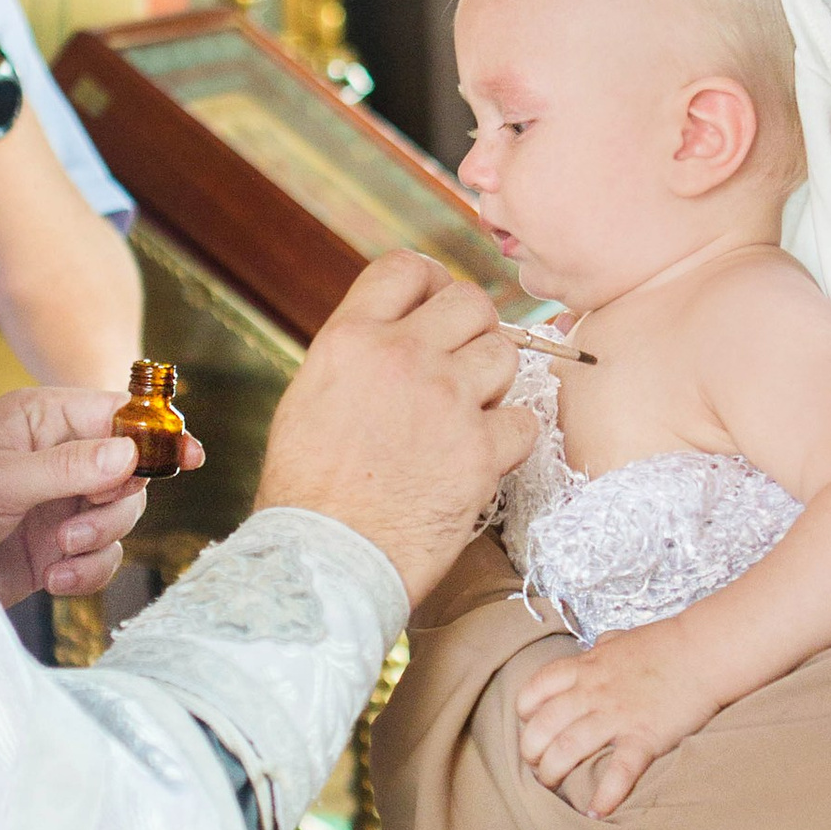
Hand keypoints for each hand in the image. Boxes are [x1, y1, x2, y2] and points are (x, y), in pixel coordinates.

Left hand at [0, 383, 168, 605]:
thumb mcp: (1, 479)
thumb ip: (69, 466)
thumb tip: (130, 452)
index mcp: (43, 420)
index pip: (117, 414)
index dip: (156, 434)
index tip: (188, 457)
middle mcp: (59, 458)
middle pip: (131, 472)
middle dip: (114, 505)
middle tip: (78, 527)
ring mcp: (60, 504)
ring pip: (121, 518)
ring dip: (97, 541)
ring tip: (56, 553)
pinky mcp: (58, 549)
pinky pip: (102, 557)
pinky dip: (85, 571)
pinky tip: (51, 579)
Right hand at [256, 252, 538, 604]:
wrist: (324, 561)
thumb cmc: (307, 493)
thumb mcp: (310, 398)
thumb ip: (358, 357)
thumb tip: (395, 336)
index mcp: (351, 339)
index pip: (406, 268)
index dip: (429, 281)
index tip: (434, 304)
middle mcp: (402, 357)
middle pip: (469, 301)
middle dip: (472, 327)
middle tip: (461, 361)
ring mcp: (447, 402)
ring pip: (506, 352)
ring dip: (492, 380)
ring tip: (467, 412)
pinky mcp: (480, 451)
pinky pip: (523, 421)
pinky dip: (507, 438)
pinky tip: (479, 456)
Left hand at [514, 628, 721, 817]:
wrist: (705, 651)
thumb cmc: (667, 645)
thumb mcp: (624, 639)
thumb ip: (605, 646)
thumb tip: (597, 647)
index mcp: (587, 668)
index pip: (537, 688)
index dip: (525, 710)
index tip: (528, 724)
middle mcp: (594, 692)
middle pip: (543, 724)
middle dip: (530, 750)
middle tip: (534, 765)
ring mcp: (617, 716)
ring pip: (568, 747)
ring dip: (553, 772)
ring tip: (551, 787)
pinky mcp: (644, 737)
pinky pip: (619, 771)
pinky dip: (605, 795)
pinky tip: (596, 812)